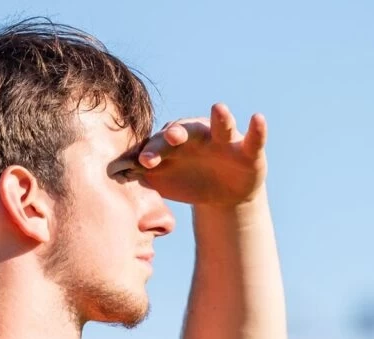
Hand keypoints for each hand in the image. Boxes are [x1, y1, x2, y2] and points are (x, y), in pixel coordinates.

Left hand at [136, 104, 267, 205]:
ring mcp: (224, 141)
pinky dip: (258, 129)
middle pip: (186, 131)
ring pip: (222, 126)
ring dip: (221, 118)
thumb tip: (115, 171)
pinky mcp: (249, 150)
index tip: (143, 162)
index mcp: (173, 144)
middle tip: (172, 137)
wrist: (222, 195)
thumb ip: (143, 174)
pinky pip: (254, 138)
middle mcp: (197, 137)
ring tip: (218, 108)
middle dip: (179, 133)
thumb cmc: (187, 181)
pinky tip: (258, 118)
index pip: (159, 145)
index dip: (152, 151)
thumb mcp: (164, 181)